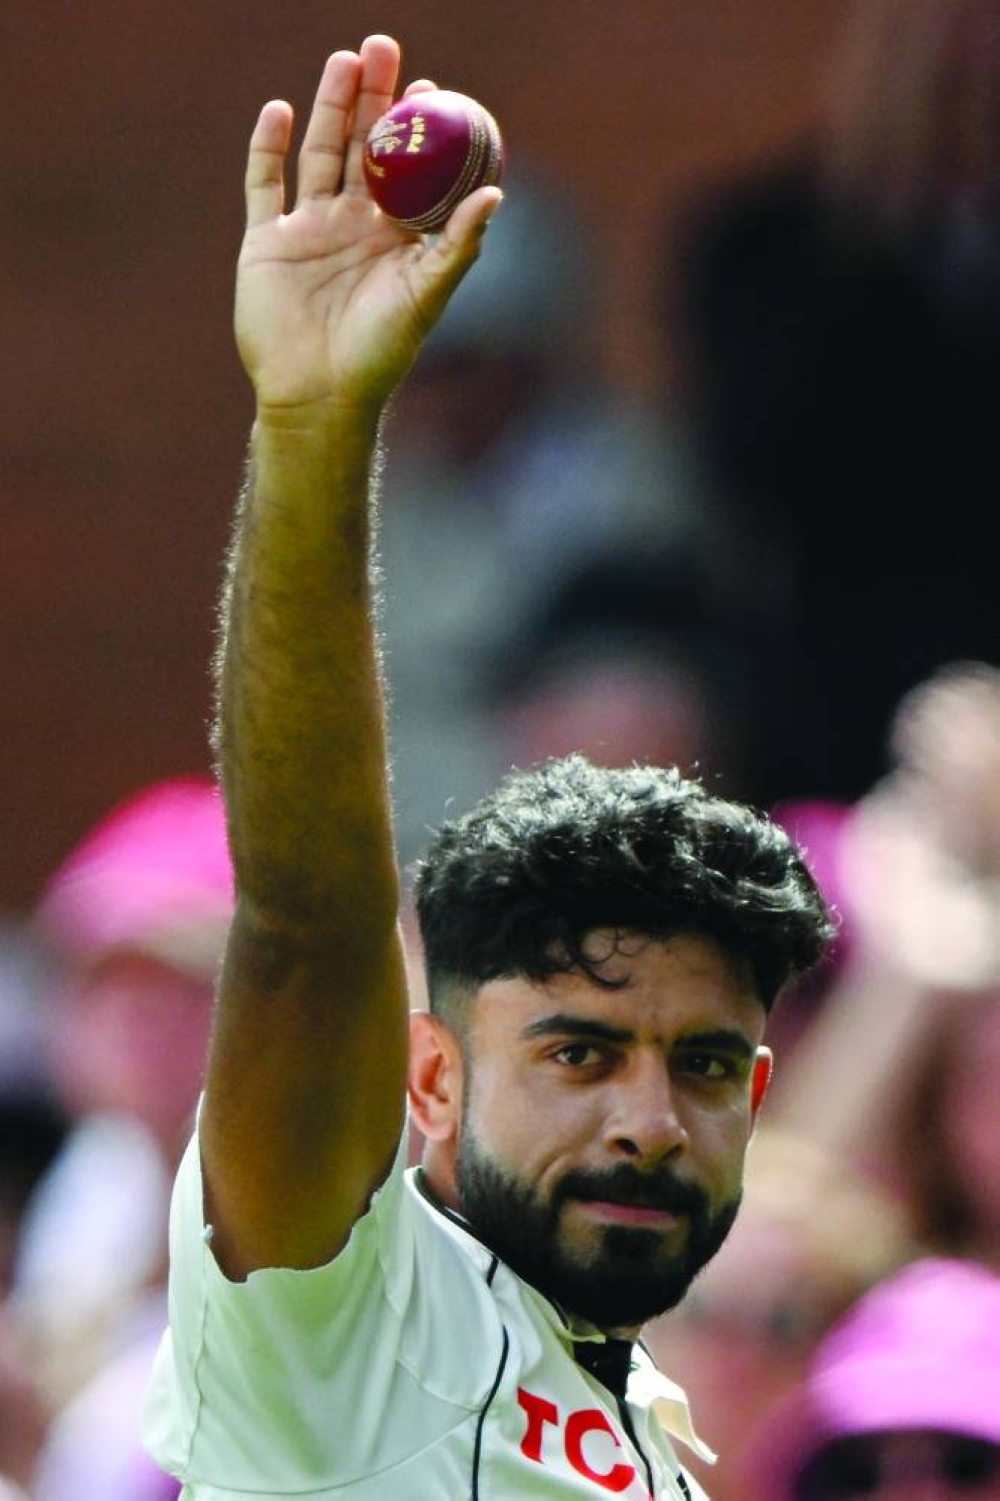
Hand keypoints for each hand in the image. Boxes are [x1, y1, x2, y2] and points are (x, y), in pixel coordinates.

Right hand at [235, 35, 501, 414]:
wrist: (319, 394)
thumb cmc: (380, 352)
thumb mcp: (426, 294)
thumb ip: (458, 243)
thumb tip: (496, 192)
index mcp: (393, 235)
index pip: (409, 167)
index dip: (418, 125)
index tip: (430, 85)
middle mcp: (352, 224)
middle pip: (362, 146)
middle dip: (372, 96)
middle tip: (382, 46)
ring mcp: (307, 229)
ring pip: (318, 153)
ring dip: (329, 107)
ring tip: (344, 60)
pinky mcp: (265, 243)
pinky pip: (263, 185)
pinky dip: (266, 148)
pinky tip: (278, 111)